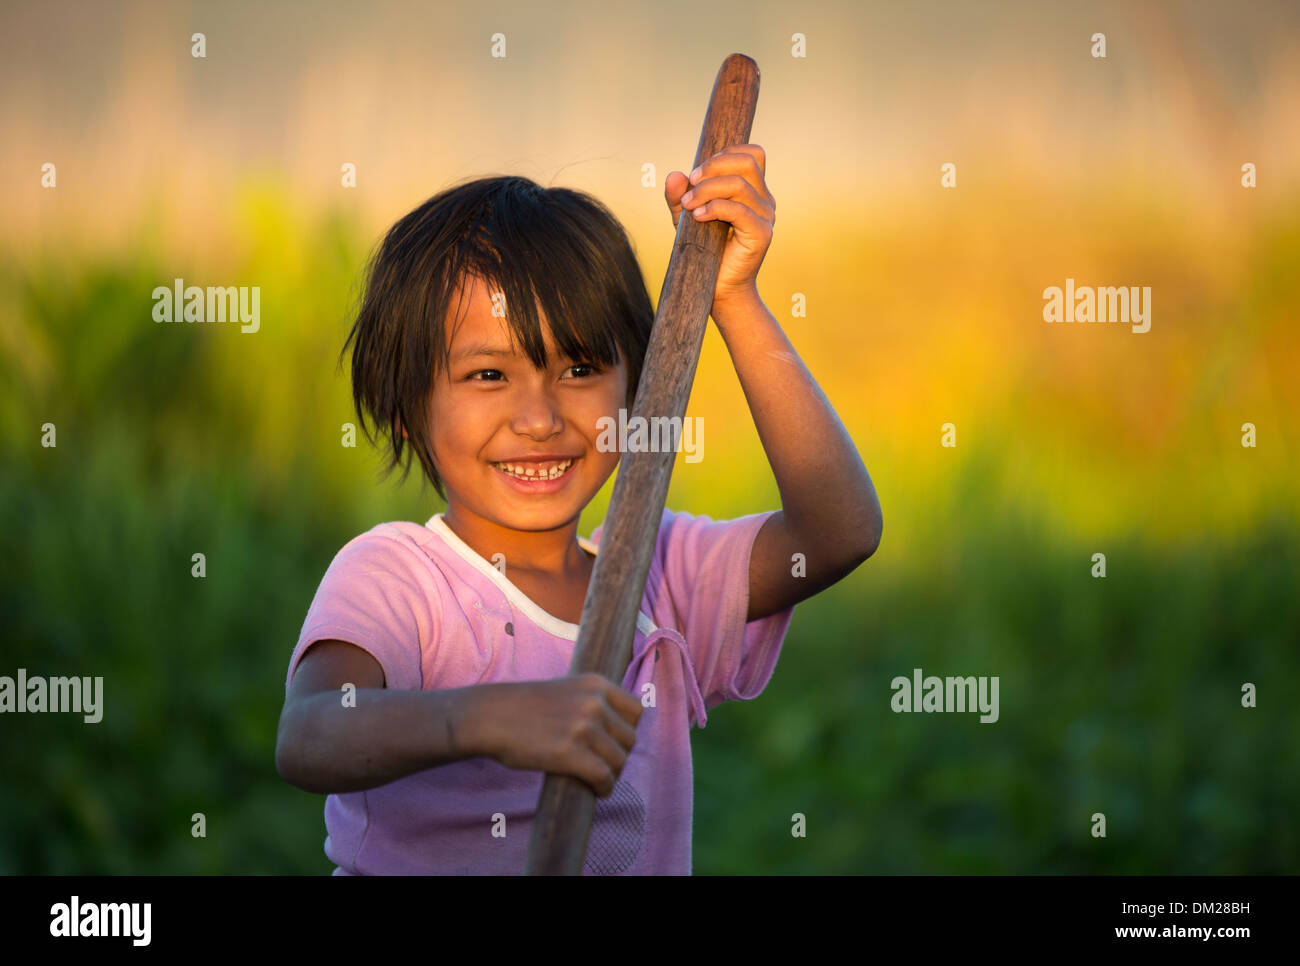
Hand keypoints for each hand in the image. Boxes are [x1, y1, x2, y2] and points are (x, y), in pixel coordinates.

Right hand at [484, 674, 643, 796]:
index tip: (614, 743)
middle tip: (602, 765)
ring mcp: (583, 727)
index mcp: (596, 684)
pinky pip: (604, 777)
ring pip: (619, 760)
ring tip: (597, 780)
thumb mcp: (565, 690)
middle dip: (619, 755)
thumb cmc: (522, 707)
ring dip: (611, 774)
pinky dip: (603, 788)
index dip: (627, 730)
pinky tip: (595, 791)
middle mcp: (594, 702)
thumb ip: (590, 702)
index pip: (637, 710)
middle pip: (630, 739)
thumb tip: (613, 730)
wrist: (490, 716)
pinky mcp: (570, 753)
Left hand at [665, 143, 774, 316]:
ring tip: (688, 205)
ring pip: (740, 184)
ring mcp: (766, 217)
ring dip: (707, 190)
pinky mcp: (762, 234)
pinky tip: (698, 217)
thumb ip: (679, 196)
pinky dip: (714, 207)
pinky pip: (739, 210)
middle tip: (690, 184)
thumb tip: (674, 174)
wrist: (717, 289)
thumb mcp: (686, 218)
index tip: (697, 173)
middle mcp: (764, 200)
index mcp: (753, 191)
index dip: (725, 154)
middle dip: (713, 167)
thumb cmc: (704, 252)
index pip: (752, 154)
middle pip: (747, 162)